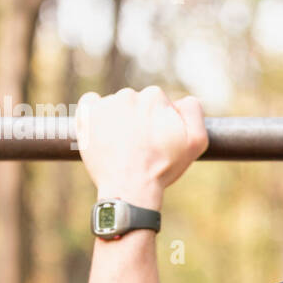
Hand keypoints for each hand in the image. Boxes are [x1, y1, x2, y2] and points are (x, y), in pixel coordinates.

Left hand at [75, 86, 208, 207]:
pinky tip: (101, 130)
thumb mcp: (196, 141)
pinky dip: (95, 113)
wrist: (130, 187)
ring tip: (122, 146)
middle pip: (136, 103)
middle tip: (140, 145)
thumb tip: (181, 100)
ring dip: (119, 120)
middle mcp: (129, 94)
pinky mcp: (86, 114)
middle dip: (139, 120)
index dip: (160, 122)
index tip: (157, 140)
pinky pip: (89, 103)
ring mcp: (105, 104)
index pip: (158, 103)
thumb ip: (194, 112)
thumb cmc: (163, 167)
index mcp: (155, 97)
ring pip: (115, 106)